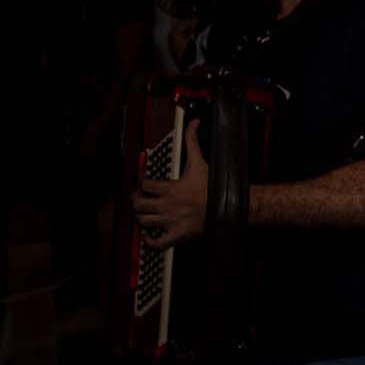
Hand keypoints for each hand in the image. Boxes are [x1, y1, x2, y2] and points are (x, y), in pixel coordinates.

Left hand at [135, 121, 207, 248]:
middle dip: (136, 200)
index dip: (142, 183)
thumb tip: (194, 122)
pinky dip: (149, 240)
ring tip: (144, 213)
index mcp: (169, 188)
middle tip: (139, 198)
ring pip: (144, 221)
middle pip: (138, 204)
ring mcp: (170, 221)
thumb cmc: (213, 185)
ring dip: (141, 217)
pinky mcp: (177, 234)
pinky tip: (149, 235)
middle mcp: (166, 205)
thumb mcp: (200, 161)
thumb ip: (193, 141)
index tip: (145, 184)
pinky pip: (157, 242)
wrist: (228, 205)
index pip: (145, 185)